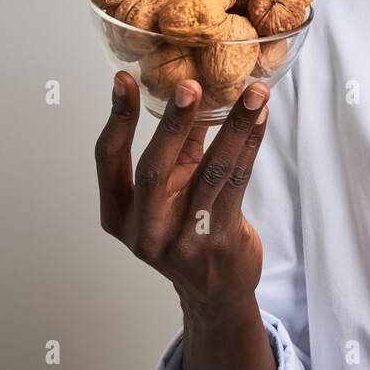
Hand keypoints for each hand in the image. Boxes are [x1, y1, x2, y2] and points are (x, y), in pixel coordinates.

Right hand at [94, 72, 270, 318]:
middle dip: (174, 123)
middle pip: (154, 168)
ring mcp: (181, 238)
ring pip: (209, 172)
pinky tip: (261, 118)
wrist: (216, 290)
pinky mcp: (219, 239)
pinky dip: (251, 144)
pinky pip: (238, 182)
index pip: (108, 159)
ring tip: (254, 93)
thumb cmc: (187, 230)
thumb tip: (191, 89)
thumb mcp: (170, 193)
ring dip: (235, 126)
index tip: (124, 79)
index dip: (117, 118)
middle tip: (191, 85)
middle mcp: (144, 228)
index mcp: (119, 213)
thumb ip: (178, 149)